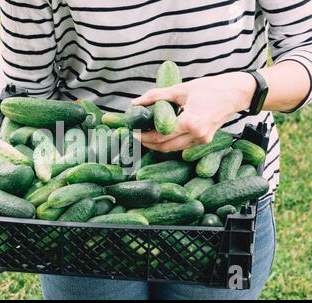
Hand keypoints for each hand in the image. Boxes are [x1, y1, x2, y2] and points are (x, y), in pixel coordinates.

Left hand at [132, 72, 256, 151]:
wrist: (235, 93)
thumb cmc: (210, 88)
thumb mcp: (180, 89)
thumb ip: (156, 96)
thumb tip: (135, 102)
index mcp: (191, 122)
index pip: (160, 136)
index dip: (144, 136)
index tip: (132, 133)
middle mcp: (197, 135)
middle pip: (165, 146)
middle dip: (148, 143)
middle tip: (135, 137)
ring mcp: (202, 140)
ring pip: (173, 148)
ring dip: (158, 145)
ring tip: (145, 136)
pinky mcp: (205, 141)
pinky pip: (182, 146)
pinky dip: (170, 142)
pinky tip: (160, 135)